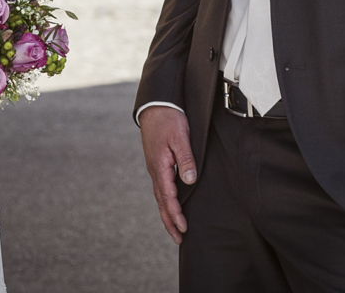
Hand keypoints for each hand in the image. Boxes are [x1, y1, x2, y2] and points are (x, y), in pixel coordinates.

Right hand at [139, 105, 196, 244]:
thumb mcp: (180, 137)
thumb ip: (186, 159)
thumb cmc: (169, 119)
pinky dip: (165, 200)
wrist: (155, 105)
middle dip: (169, 221)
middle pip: (161, 202)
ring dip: (167, 213)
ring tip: (174, 228)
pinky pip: (161, 187)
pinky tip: (170, 204)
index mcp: (160, 166)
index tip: (183, 228)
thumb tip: (189, 180)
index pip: (168, 197)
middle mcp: (155, 170)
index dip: (176, 214)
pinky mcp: (157, 163)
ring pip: (160, 196)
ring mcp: (155, 167)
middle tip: (178, 238)